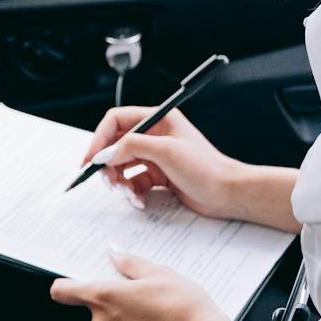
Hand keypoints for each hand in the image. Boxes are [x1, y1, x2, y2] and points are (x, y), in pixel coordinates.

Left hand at [50, 252, 248, 320]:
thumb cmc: (182, 305)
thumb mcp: (158, 272)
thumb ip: (130, 264)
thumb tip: (116, 256)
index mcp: (103, 297)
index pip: (62, 292)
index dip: (66, 285)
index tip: (75, 282)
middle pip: (93, 308)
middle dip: (112, 301)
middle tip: (139, 294)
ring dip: (123, 319)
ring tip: (153, 313)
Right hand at [81, 105, 240, 217]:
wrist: (228, 194)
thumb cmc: (207, 168)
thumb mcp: (166, 151)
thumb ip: (131, 146)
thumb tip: (104, 153)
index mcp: (158, 120)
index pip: (116, 121)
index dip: (100, 138)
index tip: (92, 159)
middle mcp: (154, 136)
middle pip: (115, 145)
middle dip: (108, 165)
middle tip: (108, 181)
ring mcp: (155, 157)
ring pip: (122, 166)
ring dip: (120, 182)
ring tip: (129, 194)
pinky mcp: (157, 176)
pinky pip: (133, 182)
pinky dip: (132, 192)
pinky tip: (141, 200)